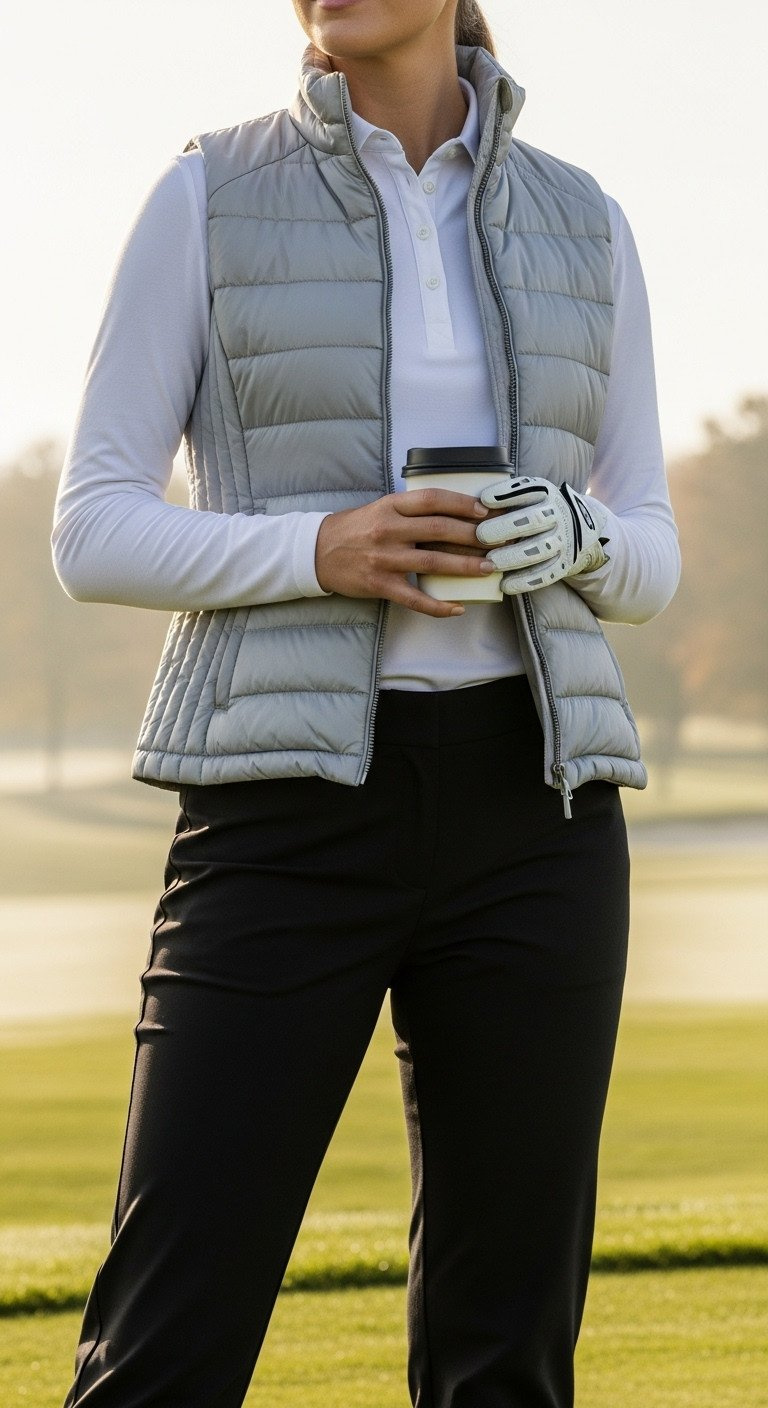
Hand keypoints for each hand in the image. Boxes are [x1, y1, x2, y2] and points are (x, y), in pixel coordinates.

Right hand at [315, 489, 494, 616]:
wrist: (317, 552)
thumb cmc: (354, 529)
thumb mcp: (380, 508)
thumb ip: (411, 510)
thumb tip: (454, 515)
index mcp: (390, 506)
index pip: (432, 499)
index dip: (462, 504)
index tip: (485, 511)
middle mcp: (388, 530)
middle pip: (438, 529)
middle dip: (473, 535)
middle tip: (497, 540)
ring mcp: (384, 559)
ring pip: (432, 562)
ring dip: (464, 566)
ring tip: (488, 568)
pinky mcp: (379, 585)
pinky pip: (414, 598)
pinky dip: (437, 605)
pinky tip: (457, 607)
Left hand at [474, 476, 609, 593]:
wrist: (578, 530)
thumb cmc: (537, 511)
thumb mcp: (530, 496)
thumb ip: (506, 498)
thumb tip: (467, 503)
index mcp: (546, 493)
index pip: (527, 490)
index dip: (506, 495)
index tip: (483, 500)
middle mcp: (557, 515)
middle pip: (532, 520)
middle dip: (506, 527)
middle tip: (481, 535)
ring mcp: (563, 540)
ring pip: (538, 549)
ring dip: (513, 557)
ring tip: (490, 562)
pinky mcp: (564, 563)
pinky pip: (546, 574)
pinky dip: (525, 581)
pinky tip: (505, 585)